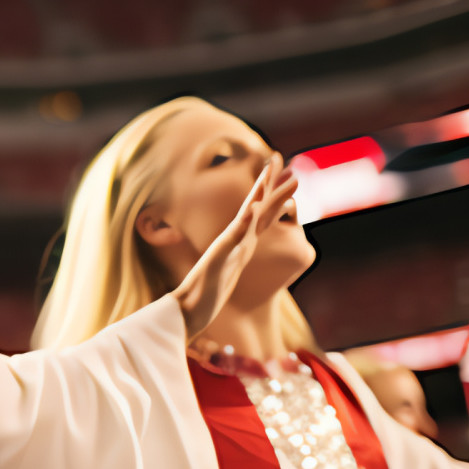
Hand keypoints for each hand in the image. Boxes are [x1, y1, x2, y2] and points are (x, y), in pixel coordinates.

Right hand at [170, 155, 300, 340]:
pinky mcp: (219, 258)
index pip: (259, 213)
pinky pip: (234, 237)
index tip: (283, 171)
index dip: (272, 193)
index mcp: (239, 243)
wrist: (185, 312)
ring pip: (249, 216)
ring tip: (277, 176)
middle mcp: (234, 240)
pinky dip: (245, 222)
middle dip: (268, 181)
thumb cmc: (205, 297)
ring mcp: (226, 247)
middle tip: (277, 156)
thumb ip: (233, 260)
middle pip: (256, 206)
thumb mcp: (227, 274)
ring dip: (264, 194)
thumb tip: (240, 251)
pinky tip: (255, 208)